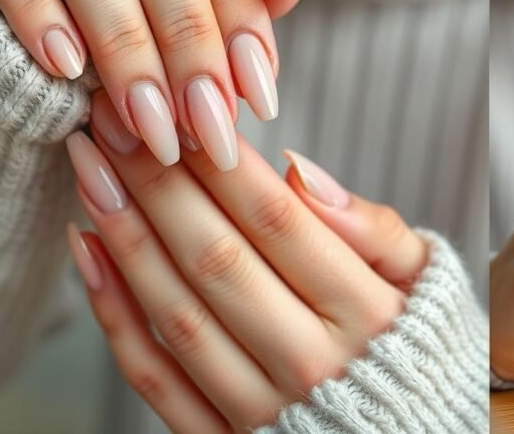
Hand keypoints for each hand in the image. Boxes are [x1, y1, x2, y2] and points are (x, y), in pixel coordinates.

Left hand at [64, 91, 427, 431]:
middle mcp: (312, 363)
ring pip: (177, 315)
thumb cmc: (414, 344)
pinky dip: (114, 315)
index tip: (178, 111)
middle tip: (112, 123)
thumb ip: (372, 227)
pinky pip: (155, 380)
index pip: (280, 222)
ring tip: (91, 173)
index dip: (220, 163)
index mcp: (367, 313)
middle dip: (156, 183)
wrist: (411, 433)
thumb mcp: (422, 278)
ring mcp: (263, 410)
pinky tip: (91, 253)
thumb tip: (299, 169)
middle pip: (218, 260)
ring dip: (125, 237)